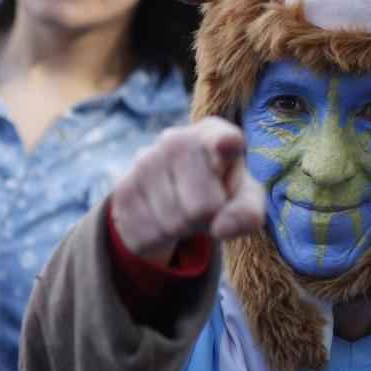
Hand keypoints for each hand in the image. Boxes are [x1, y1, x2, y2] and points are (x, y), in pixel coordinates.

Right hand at [111, 117, 265, 264]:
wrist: (175, 193)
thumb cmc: (221, 190)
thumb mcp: (244, 201)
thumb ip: (247, 213)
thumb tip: (221, 229)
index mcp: (215, 134)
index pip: (223, 138)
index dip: (225, 143)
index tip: (228, 143)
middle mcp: (176, 139)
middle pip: (203, 207)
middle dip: (208, 219)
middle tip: (207, 206)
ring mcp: (144, 161)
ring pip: (174, 223)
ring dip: (184, 228)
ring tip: (185, 209)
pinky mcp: (123, 188)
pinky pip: (149, 233)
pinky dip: (161, 236)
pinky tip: (163, 216)